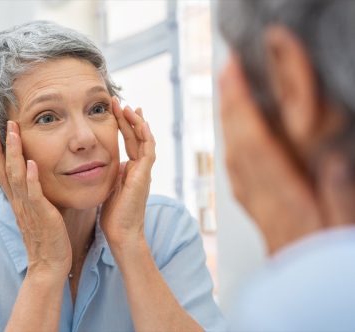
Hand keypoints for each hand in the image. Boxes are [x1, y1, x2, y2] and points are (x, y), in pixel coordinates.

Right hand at [0, 121, 71, 279]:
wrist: (50, 265)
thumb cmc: (47, 239)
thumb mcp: (38, 213)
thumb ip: (35, 196)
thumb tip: (36, 180)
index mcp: (17, 201)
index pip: (2, 173)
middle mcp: (18, 202)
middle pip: (4, 170)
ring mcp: (28, 208)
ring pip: (16, 176)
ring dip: (13, 154)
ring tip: (12, 133)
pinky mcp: (41, 215)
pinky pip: (34, 194)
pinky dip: (31, 178)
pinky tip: (30, 163)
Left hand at [100, 98, 155, 249]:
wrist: (122, 234)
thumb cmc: (113, 216)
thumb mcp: (108, 188)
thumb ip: (109, 174)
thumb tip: (101, 163)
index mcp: (130, 171)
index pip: (128, 142)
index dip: (122, 126)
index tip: (114, 111)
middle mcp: (140, 168)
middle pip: (136, 137)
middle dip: (128, 118)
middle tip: (118, 102)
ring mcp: (144, 171)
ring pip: (145, 139)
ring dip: (136, 122)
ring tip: (126, 106)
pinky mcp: (144, 175)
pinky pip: (148, 149)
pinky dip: (145, 134)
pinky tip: (138, 121)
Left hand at [219, 55, 321, 252]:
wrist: (303, 288)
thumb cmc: (323, 254)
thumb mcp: (340, 220)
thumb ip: (336, 189)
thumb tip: (331, 157)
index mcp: (283, 195)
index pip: (255, 142)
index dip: (242, 106)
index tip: (235, 76)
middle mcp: (261, 194)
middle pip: (239, 142)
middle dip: (231, 104)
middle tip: (228, 71)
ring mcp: (254, 200)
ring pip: (234, 153)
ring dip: (229, 120)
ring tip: (229, 92)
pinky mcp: (253, 204)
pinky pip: (236, 168)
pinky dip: (233, 142)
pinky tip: (234, 132)